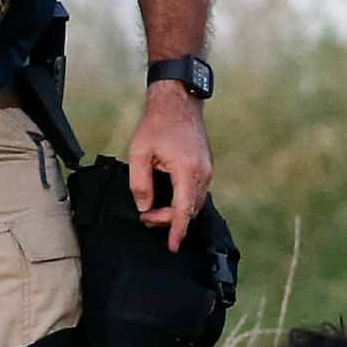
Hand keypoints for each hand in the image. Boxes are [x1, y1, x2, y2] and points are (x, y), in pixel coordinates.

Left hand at [124, 83, 212, 248]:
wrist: (178, 100)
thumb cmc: (157, 122)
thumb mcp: (139, 153)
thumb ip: (140, 183)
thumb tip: (144, 206)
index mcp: (187, 170)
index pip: (183, 210)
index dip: (176, 230)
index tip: (173, 246)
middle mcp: (202, 172)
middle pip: (190, 210)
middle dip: (169, 219)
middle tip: (146, 217)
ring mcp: (207, 169)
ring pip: (195, 203)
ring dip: (176, 211)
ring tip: (153, 209)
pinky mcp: (206, 166)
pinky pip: (197, 192)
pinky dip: (184, 200)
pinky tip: (168, 198)